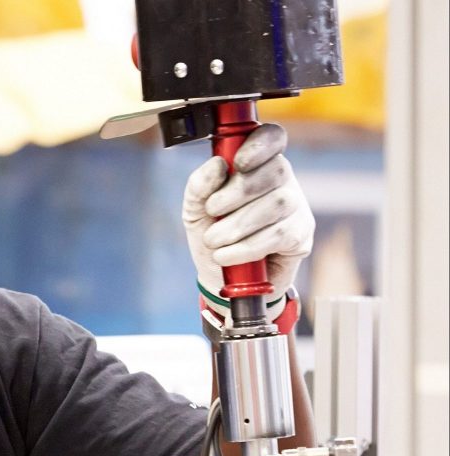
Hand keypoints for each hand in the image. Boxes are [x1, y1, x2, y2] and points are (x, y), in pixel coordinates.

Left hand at [182, 123, 313, 320]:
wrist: (219, 277)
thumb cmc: (211, 234)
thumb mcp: (194, 209)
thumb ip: (199, 185)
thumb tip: (218, 165)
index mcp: (257, 164)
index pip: (272, 138)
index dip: (260, 145)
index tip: (237, 163)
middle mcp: (282, 181)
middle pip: (275, 171)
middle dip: (237, 192)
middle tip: (211, 211)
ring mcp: (296, 208)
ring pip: (277, 204)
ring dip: (238, 224)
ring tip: (213, 240)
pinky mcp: (301, 236)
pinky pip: (279, 235)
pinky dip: (246, 247)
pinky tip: (226, 255)